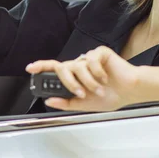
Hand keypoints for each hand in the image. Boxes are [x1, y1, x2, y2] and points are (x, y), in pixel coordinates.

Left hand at [25, 46, 139, 111]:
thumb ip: (66, 102)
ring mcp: (88, 58)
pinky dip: (97, 72)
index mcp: (73, 77)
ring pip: (77, 66)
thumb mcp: (84, 104)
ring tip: (99, 89)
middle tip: (81, 92)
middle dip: (70, 83)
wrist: (129, 92)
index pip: (53, 69)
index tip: (30, 68)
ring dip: (88, 82)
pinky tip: (105, 77)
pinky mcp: (100, 53)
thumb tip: (49, 100)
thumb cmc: (109, 96)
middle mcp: (78, 66)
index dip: (41, 67)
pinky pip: (91, 60)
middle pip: (63, 68)